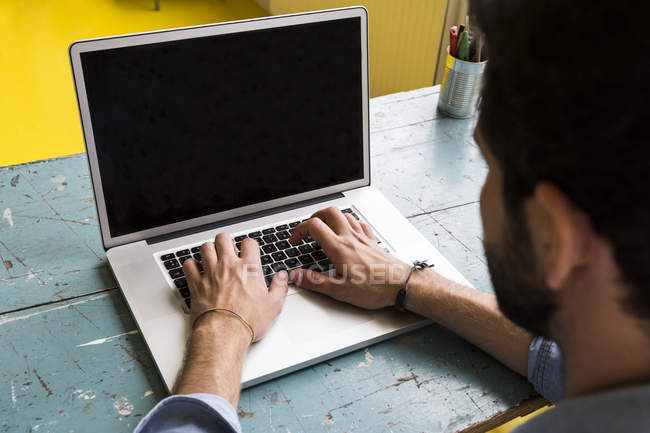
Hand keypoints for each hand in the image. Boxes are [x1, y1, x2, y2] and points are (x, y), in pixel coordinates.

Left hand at [182, 233, 288, 340]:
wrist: (223, 333)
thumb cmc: (247, 321)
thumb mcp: (273, 306)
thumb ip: (279, 287)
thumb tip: (282, 277)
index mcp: (248, 268)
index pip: (249, 243)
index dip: (250, 245)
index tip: (249, 252)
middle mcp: (228, 266)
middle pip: (223, 238)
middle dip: (226, 241)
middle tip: (228, 250)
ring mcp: (210, 273)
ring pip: (205, 247)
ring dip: (209, 250)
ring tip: (213, 257)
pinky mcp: (196, 283)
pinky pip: (189, 265)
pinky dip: (191, 265)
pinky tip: (196, 269)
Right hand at [288, 207, 411, 308]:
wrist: (401, 284)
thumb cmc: (375, 288)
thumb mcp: (339, 290)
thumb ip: (314, 282)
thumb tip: (296, 276)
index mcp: (339, 248)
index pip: (314, 226)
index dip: (299, 230)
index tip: (295, 240)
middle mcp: (350, 238)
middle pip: (329, 212)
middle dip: (315, 216)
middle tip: (308, 229)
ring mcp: (363, 238)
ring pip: (345, 215)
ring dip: (331, 217)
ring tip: (325, 227)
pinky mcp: (373, 242)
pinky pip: (360, 224)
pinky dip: (350, 223)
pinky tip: (349, 231)